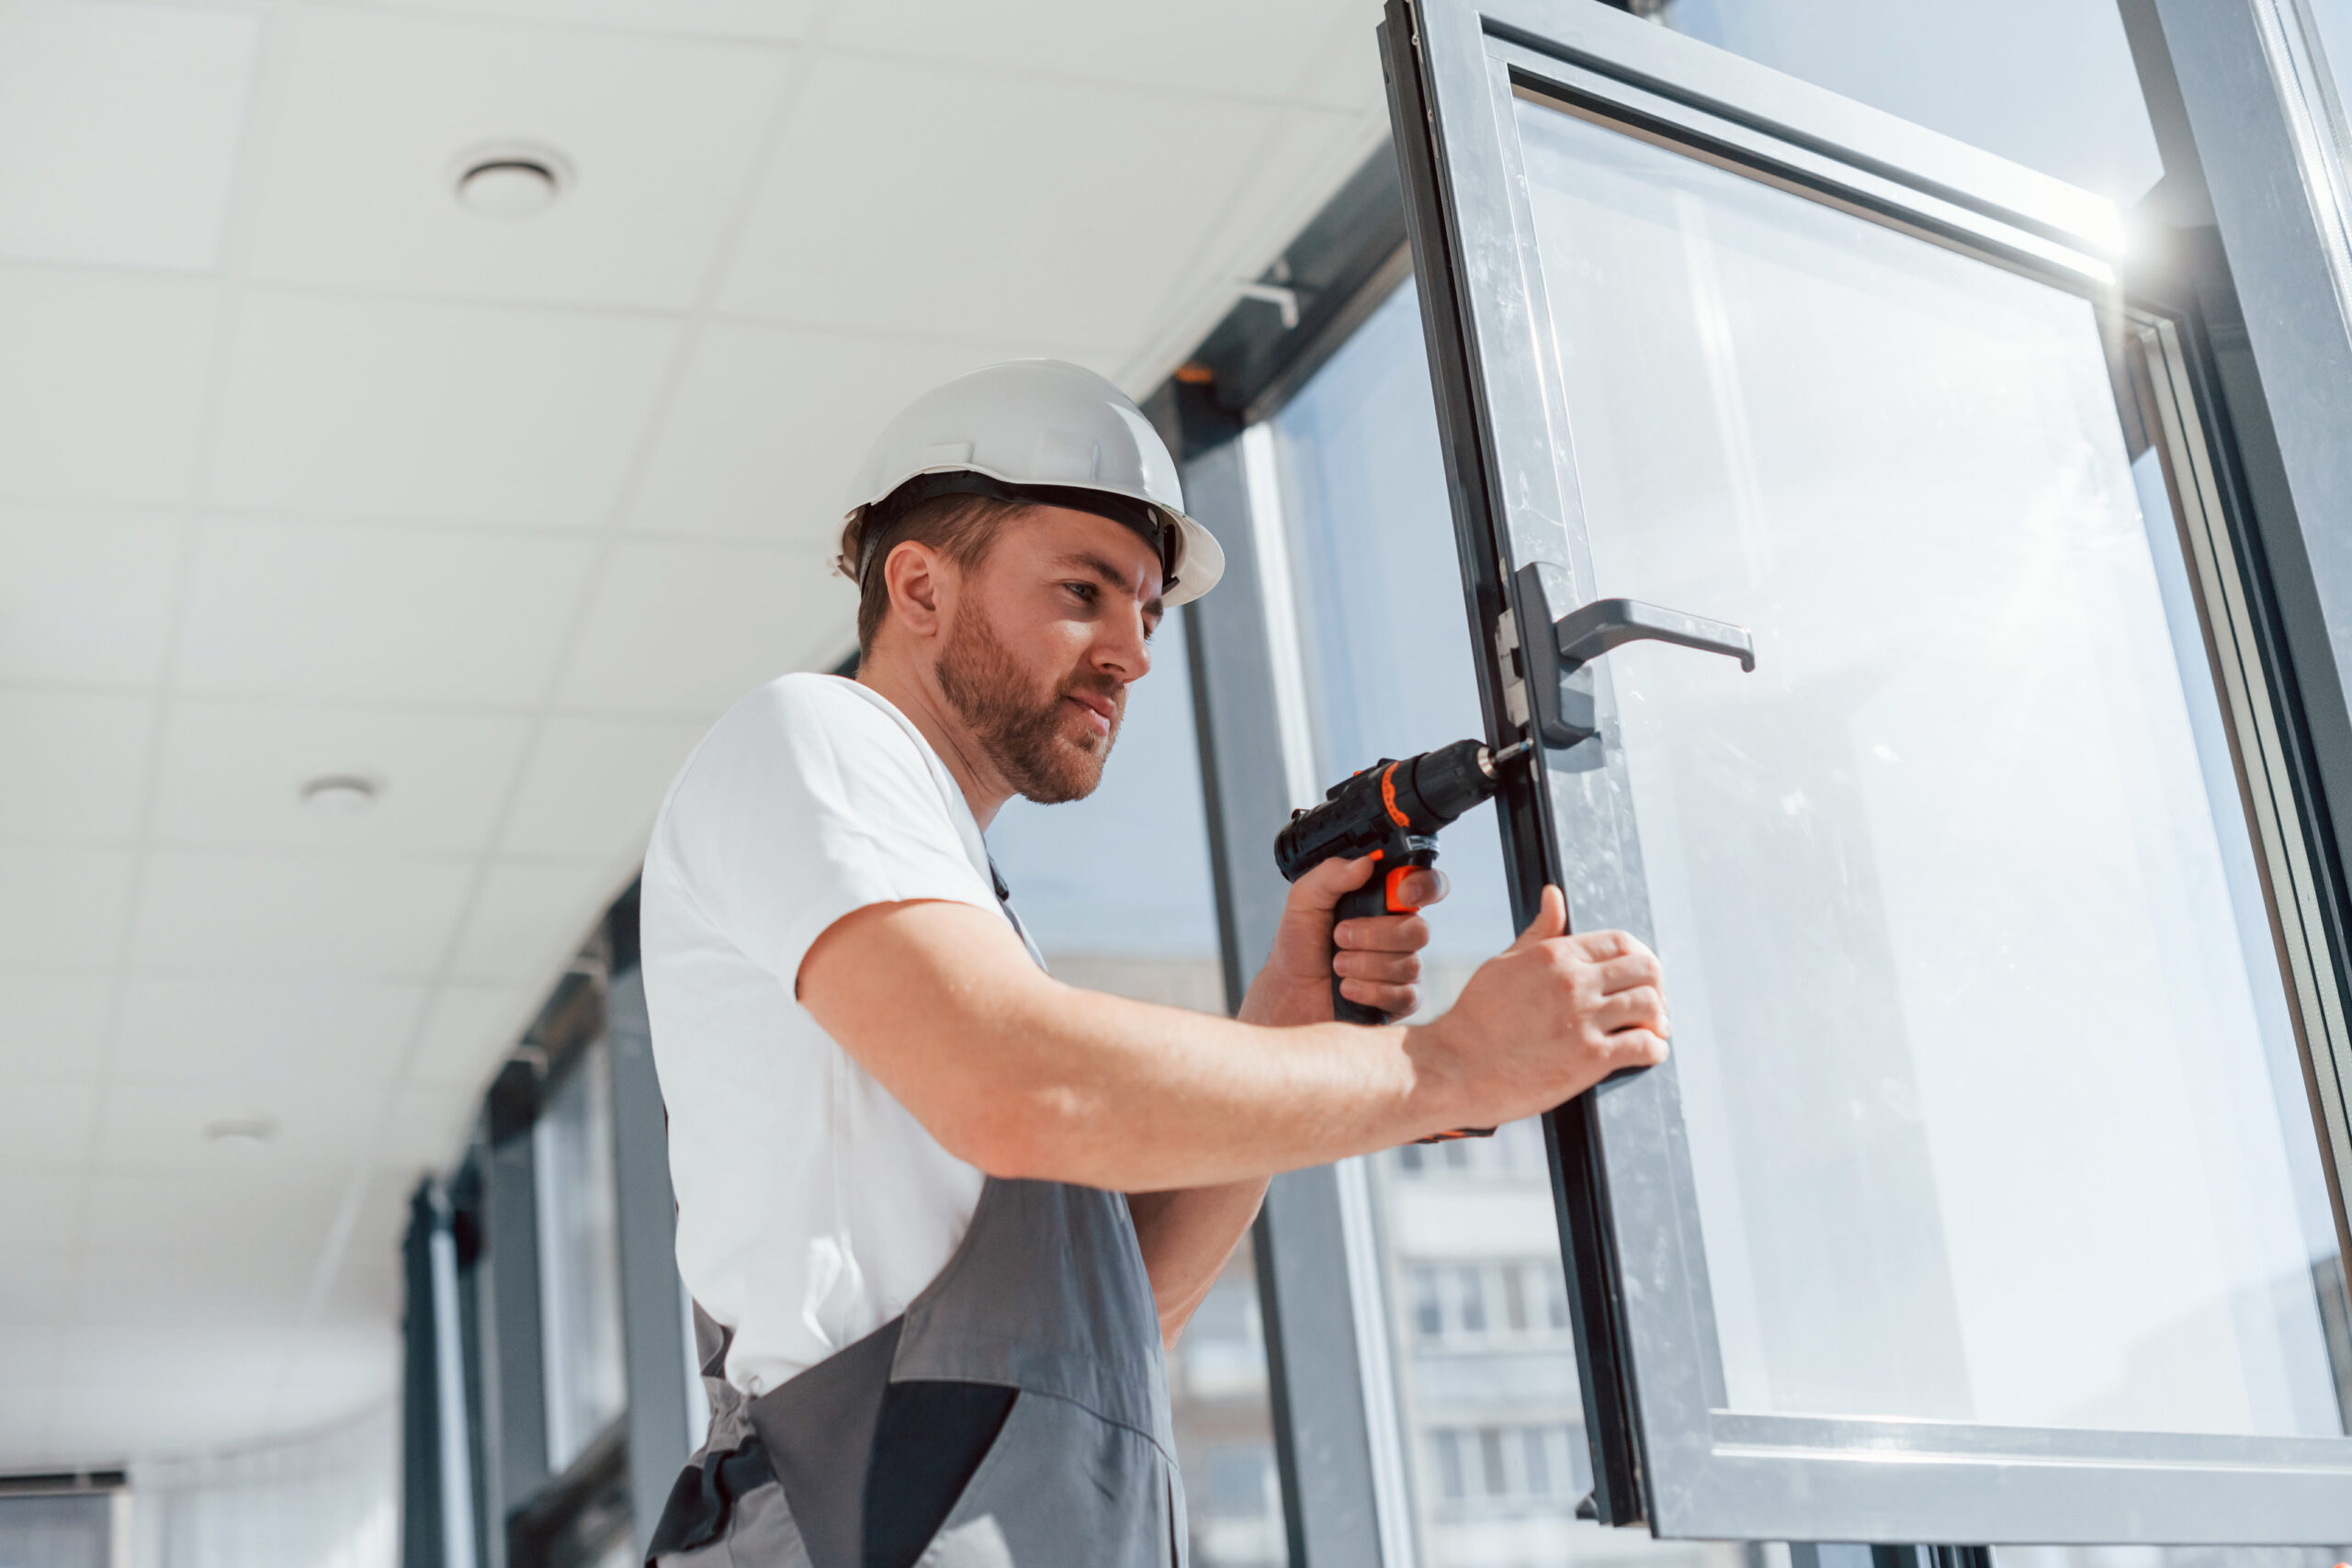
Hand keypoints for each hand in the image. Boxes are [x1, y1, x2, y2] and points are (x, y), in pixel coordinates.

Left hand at [1238, 854, 1448, 1027]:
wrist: (1291, 991)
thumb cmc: (1301, 944)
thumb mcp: (1304, 900)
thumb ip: (1331, 875)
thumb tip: (1365, 863)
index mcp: (1384, 901)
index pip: (1427, 885)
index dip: (1425, 886)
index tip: (1402, 894)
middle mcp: (1400, 931)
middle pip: (1420, 930)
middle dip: (1375, 935)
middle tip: (1340, 935)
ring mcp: (1404, 966)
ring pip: (1409, 964)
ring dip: (1364, 965)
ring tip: (1337, 964)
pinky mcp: (1402, 999)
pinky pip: (1404, 995)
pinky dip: (1370, 991)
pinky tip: (1348, 987)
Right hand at [1410, 885, 1667, 1129]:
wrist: (1456, 1067)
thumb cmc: (1476, 1018)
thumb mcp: (1505, 963)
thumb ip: (1539, 931)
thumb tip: (1554, 895)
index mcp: (1555, 955)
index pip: (1621, 942)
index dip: (1638, 959)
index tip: (1637, 978)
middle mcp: (1574, 982)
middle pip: (1646, 969)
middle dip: (1656, 987)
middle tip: (1651, 1005)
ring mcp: (1584, 1020)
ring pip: (1650, 1005)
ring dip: (1659, 1018)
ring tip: (1652, 1030)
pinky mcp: (1590, 1058)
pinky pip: (1644, 1046)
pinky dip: (1655, 1050)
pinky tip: (1648, 1053)